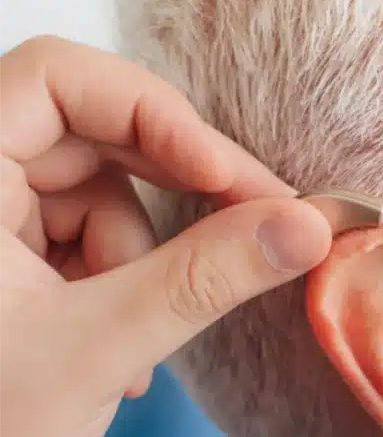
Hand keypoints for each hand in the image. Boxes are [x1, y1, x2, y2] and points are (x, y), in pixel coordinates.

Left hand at [0, 37, 331, 436]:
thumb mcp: (97, 350)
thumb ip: (203, 280)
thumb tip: (300, 227)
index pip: (59, 82)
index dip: (152, 115)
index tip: (225, 178)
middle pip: (95, 135)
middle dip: (179, 190)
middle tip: (262, 226)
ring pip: (102, 194)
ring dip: (146, 262)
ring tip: (137, 345)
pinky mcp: (10, 260)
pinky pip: (93, 239)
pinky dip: (125, 286)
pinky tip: (120, 354)